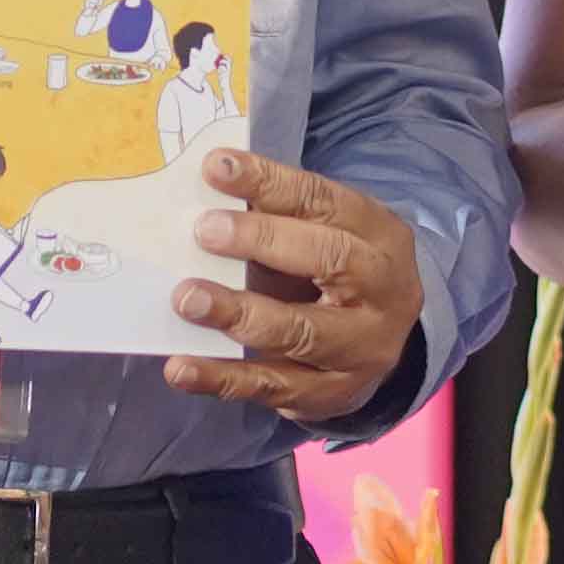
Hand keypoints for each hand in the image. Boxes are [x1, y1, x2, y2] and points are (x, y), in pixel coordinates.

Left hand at [165, 151, 424, 415]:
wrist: (380, 344)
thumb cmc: (335, 271)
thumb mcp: (325, 234)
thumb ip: (278, 216)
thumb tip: (207, 190)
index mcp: (380, 236)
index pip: (325, 200)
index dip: (270, 183)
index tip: (217, 168)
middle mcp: (382, 292)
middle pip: (331, 259)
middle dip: (264, 240)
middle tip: (204, 231)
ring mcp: (362, 350)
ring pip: (302, 332)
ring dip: (240, 314)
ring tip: (187, 300)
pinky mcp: (331, 395)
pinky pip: (273, 387)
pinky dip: (222, 379)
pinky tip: (181, 368)